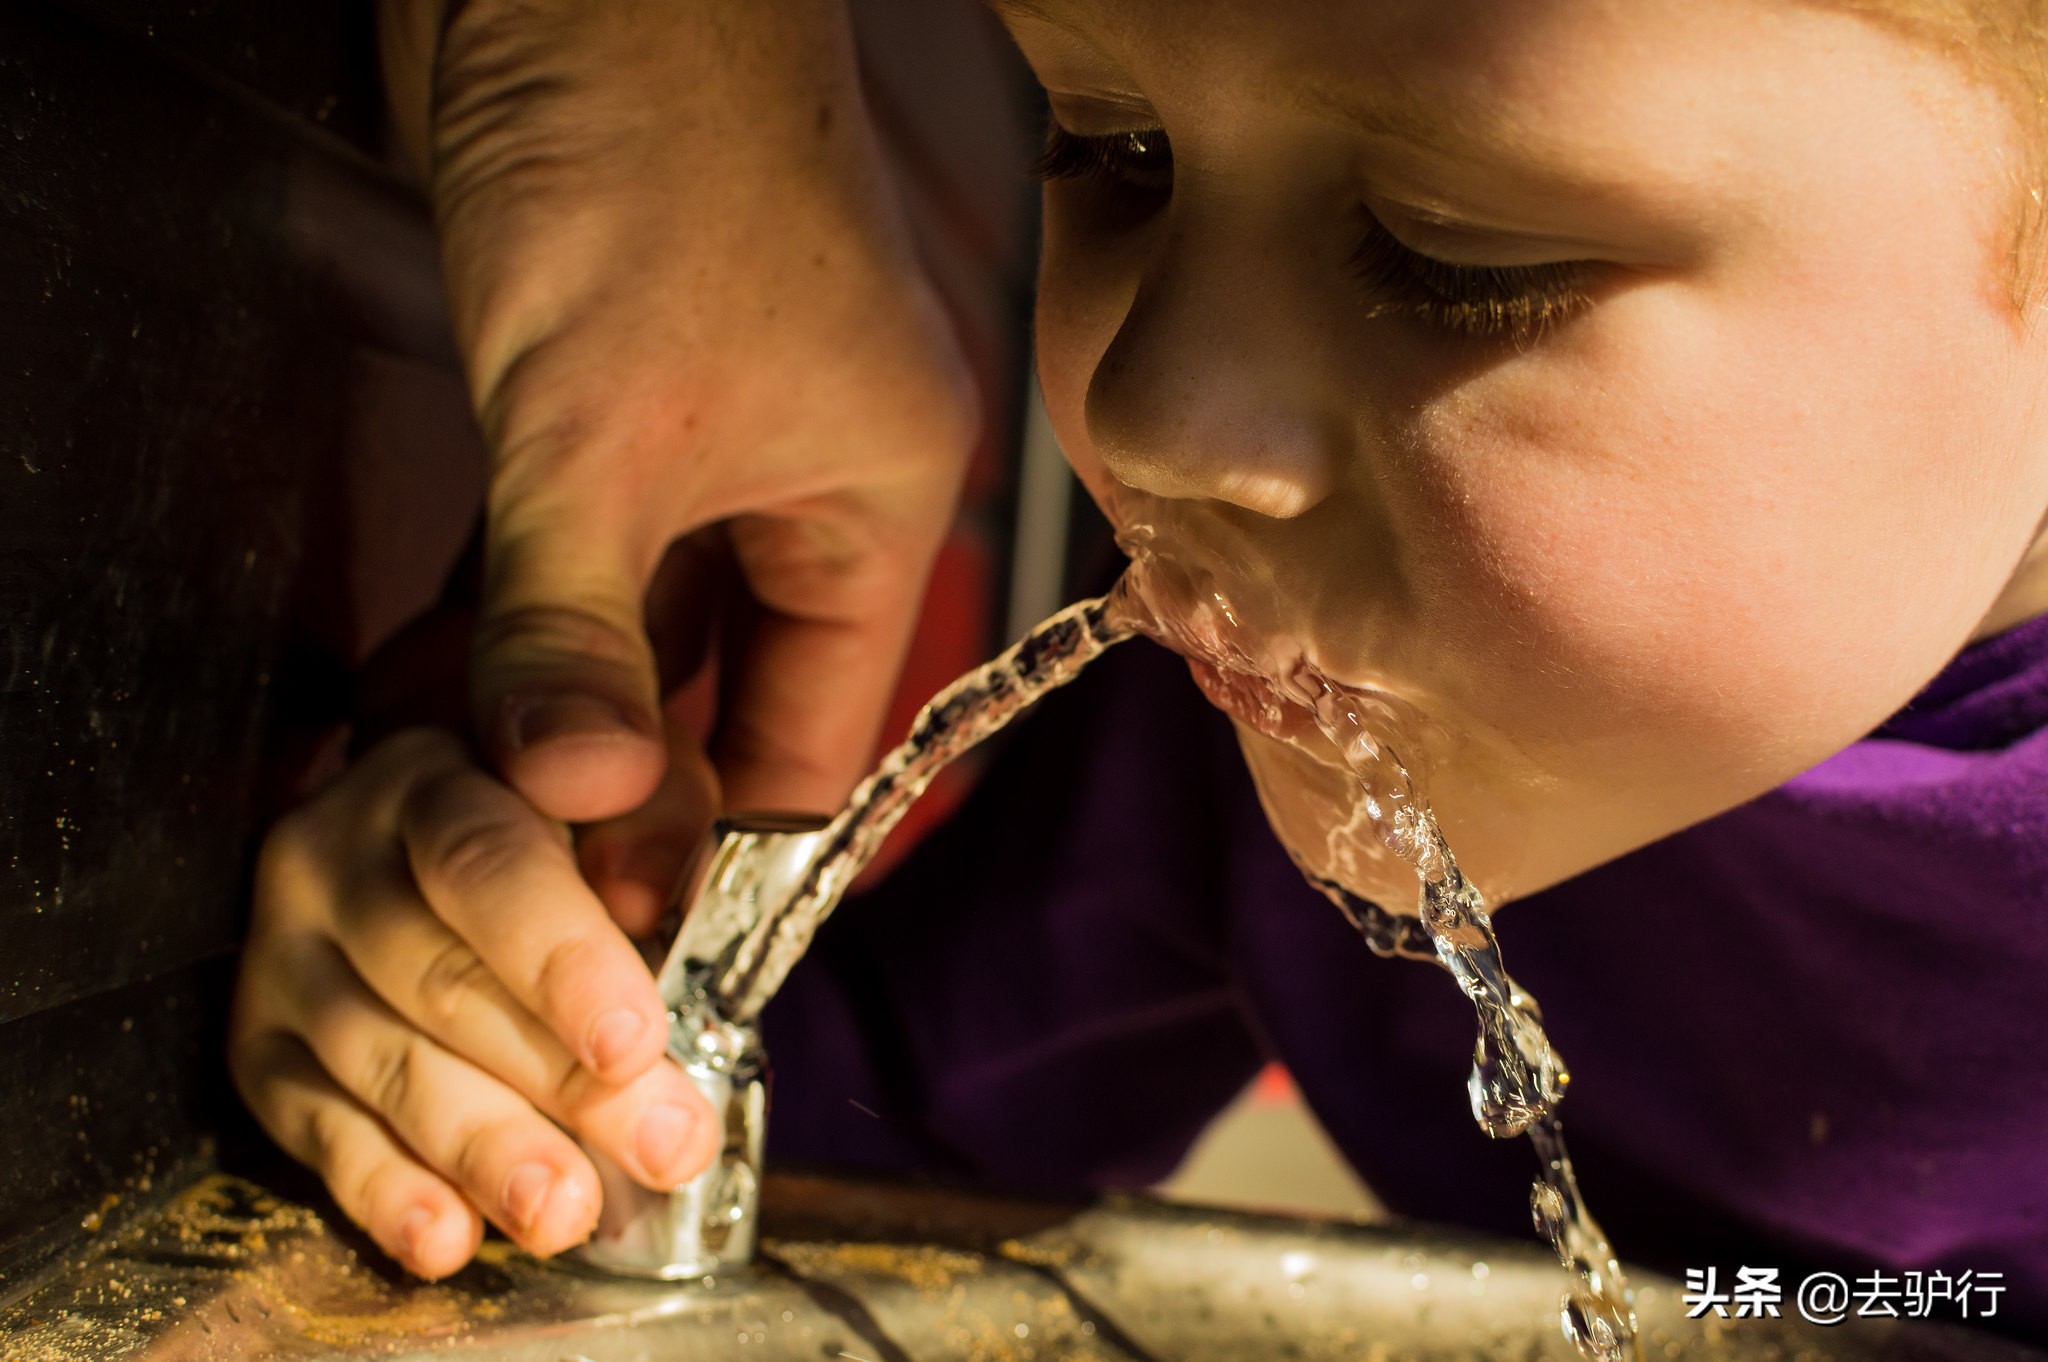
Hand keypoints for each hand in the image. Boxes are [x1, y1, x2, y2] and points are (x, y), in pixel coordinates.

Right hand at [228, 728, 721, 1277]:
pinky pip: (314, 1128)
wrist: (461, 831)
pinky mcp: (256, 1045)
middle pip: (441, 979)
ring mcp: (281, 955)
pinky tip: (449, 1234)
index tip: (633, 1038)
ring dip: (484, 1147)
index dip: (561, 959)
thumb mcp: (634, 786)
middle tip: (659, 1142)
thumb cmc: (570, 816)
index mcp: (431, 780)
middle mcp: (330, 857)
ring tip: (570, 1207)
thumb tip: (644, 888)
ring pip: (382, 1062)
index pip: (485, 864)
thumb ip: (650, 820)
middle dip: (559, 1077)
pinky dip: (384, 1189)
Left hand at [382, 0, 976, 923]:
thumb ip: (579, 628)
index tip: (622, 934)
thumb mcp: (596, 431)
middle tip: (517, 877)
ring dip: (554, 705)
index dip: (719, 844)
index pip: (817, 735)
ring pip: (647, 627)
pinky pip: (586, 552)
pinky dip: (521, 618)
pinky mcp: (623, 402)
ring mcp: (717, 444)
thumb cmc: (654, 155)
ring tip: (458, 801)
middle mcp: (814, 486)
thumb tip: (581, 801)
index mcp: (878, 504)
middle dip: (620, 781)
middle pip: (730, 691)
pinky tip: (443, 687)